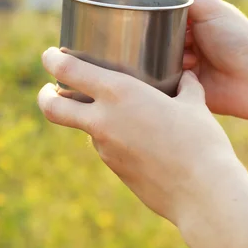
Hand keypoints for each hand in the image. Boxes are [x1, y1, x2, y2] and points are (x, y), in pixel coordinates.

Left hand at [37, 47, 238, 225]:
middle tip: (50, 88)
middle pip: (52, 106)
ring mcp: (105, 148)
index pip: (68, 70)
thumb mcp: (194, 105)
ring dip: (89, 118)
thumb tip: (186, 76)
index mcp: (120, 93)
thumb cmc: (202, 142)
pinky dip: (113, 138)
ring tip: (118, 112)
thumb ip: (185, 86)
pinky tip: (139, 139)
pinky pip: (105, 146)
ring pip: (83, 128)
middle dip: (45, 95)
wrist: (202, 193)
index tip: (50, 54)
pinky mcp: (114, 169)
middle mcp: (104, 120)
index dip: (52, 59)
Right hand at [131, 0, 247, 120]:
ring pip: (156, 56)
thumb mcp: (209, 6)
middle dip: (157, 35)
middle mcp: (187, 38)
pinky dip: (168, 75)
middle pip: (155, 32)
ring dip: (166, 56)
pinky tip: (186, 72)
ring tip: (190, 57)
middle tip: (172, 38)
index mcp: (194, 16)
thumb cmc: (238, 40)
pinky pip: (161, 79)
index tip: (142, 10)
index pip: (161, 6)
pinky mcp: (182, 85)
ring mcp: (184, 62)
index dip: (151, 7)